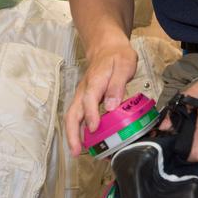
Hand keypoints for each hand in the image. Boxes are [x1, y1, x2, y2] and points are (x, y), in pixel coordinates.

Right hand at [65, 40, 138, 156]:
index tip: (95, 128)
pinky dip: (78, 129)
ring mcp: (82, 95)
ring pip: (72, 116)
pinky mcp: (84, 99)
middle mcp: (84, 90)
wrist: (107, 46)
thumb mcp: (124, 65)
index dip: (91, 115)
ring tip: (77, 152)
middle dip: (72, 133)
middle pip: (73, 113)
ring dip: (73, 134)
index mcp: (95, 81)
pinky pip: (77, 115)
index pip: (89, 100)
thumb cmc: (117, 55)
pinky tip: (85, 141)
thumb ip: (117, 85)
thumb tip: (111, 106)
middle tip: (76, 151)